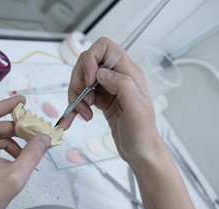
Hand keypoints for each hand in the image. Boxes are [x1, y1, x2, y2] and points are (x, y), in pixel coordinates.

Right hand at [61, 37, 160, 162]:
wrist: (140, 152)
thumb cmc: (142, 134)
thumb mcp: (137, 110)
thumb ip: (122, 85)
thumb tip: (100, 73)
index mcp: (129, 73)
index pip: (105, 47)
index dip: (91, 59)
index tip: (88, 80)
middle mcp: (117, 76)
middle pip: (87, 63)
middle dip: (79, 81)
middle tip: (84, 100)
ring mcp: (108, 88)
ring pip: (81, 79)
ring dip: (76, 96)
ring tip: (84, 114)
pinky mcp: (101, 99)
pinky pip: (81, 95)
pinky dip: (76, 105)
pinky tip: (79, 117)